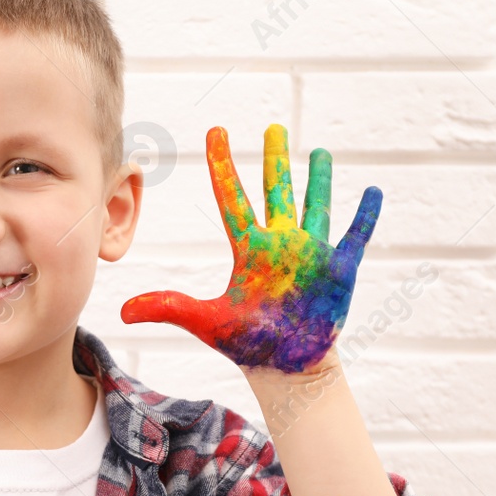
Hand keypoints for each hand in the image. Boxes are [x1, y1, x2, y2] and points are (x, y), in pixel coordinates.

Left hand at [120, 124, 380, 374]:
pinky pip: (356, 237)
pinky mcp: (339, 271)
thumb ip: (169, 308)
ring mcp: (312, 255)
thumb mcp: (207, 321)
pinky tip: (374, 191)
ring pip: (317, 206)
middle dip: (275, 160)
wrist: (285, 368)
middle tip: (273, 127)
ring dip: (320, 180)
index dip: (223, 165)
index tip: (215, 131)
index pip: (232, 198)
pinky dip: (366, 215)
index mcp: (250, 250)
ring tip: (321, 151)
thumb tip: (122, 311)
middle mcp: (281, 245)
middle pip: (277, 192)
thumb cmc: (248, 343)